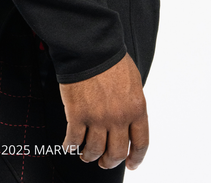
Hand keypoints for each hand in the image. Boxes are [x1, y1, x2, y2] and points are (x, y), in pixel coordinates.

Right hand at [59, 52, 148, 169]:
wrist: (90, 47)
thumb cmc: (110, 59)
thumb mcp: (132, 82)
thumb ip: (132, 104)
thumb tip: (129, 120)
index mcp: (136, 108)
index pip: (141, 143)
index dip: (136, 158)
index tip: (131, 163)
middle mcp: (119, 117)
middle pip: (117, 152)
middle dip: (110, 162)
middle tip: (104, 162)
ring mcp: (98, 118)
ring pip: (95, 151)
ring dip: (90, 156)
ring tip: (85, 154)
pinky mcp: (78, 115)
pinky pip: (74, 140)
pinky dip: (70, 146)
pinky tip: (69, 145)